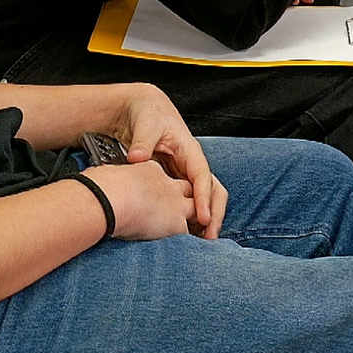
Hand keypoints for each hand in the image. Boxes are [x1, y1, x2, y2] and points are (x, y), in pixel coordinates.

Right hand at [91, 159, 197, 239]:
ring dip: (196, 221)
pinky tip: (190, 250)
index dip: (161, 189)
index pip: (161, 178)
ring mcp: (174, 202)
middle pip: (186, 189)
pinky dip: (191, 241)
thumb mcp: (107, 177)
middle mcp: (166, 183)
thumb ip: (109, 181)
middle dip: (187, 200)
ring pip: (196, 209)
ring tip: (196, 234)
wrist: (109, 197)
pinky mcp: (176, 221)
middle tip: (182, 214)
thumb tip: (96, 186)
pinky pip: (190, 232)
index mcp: (148, 170)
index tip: (153, 199)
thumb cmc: (99, 187)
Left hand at [108, 84, 226, 236]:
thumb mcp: (146, 124)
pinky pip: (190, 202)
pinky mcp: (176, 182)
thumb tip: (137, 158)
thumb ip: (143, 141)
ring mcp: (185, 174)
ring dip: (207, 219)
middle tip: (208, 239)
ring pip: (205, 199)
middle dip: (215, 214)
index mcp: (189, 150)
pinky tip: (186, 234)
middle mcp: (192, 164)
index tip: (204, 218)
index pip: (202, 177)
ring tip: (201, 242)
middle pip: (214, 191)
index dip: (204, 199)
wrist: (141, 109)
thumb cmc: (147, 113)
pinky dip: (192, 218)